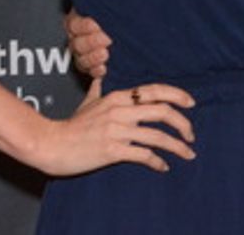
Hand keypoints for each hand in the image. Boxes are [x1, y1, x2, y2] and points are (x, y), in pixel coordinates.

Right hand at [34, 79, 195, 175]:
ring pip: (157, 136)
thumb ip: (98, 89)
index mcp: (118, 97)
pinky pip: (143, 155)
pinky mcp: (112, 150)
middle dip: (183, 123)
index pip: (154, 90)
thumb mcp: (88, 101)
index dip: (177, 95)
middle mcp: (120, 110)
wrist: (52, 144)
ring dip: (177, 146)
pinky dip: (158, 161)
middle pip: (162, 111)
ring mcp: (117, 130)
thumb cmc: (71, 125)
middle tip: (191, 134)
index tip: (191, 103)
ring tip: (187, 153)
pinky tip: (164, 167)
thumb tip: (100, 77)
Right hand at [62, 0, 111, 78]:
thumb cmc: (113, 6)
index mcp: (77, 20)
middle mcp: (79, 38)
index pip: (73, 24)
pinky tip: (105, 69)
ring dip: (93, 58)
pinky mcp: (96, 66)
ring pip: (82, 60)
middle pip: (77, 44)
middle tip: (106, 38)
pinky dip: (97, 72)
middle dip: (91, 42)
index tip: (96, 23)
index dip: (83, 25)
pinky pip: (91, 73)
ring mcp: (86, 54)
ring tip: (106, 54)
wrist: (135, 23)